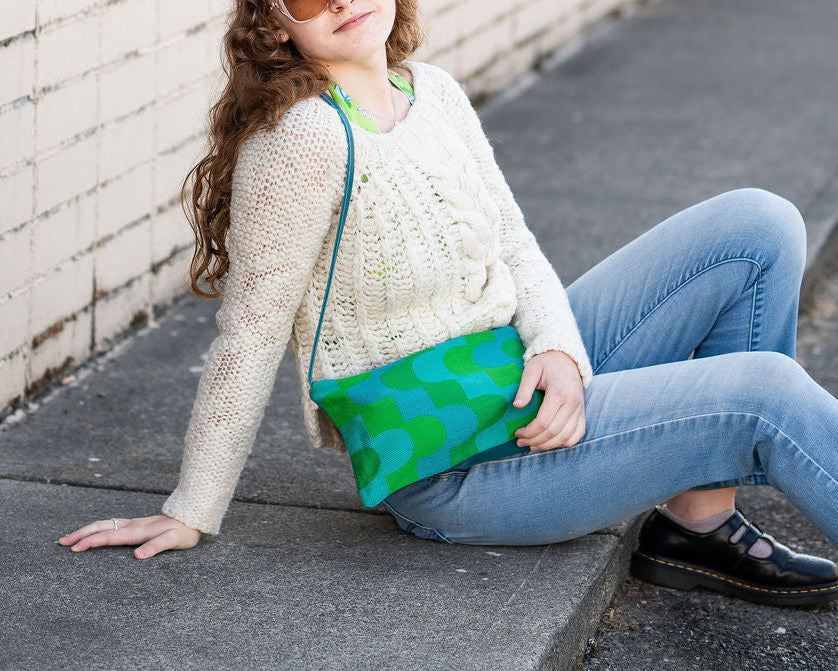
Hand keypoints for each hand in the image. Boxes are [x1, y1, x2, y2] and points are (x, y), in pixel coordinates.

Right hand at [57, 513, 200, 558]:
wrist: (193, 515)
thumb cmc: (184, 531)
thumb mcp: (174, 540)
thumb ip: (156, 546)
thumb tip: (137, 556)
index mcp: (138, 531)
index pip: (109, 536)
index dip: (90, 542)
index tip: (73, 549)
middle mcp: (133, 526)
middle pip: (101, 527)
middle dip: (81, 534)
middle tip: (62, 542)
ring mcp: (134, 524)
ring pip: (105, 524)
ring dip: (87, 530)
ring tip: (71, 537)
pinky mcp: (138, 524)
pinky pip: (113, 525)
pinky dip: (98, 529)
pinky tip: (95, 533)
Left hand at [512, 350, 585, 450]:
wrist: (566, 358)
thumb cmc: (545, 363)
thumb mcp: (531, 370)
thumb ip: (524, 388)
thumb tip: (516, 406)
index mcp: (559, 393)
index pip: (543, 422)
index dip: (529, 432)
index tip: (516, 433)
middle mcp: (573, 403)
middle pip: (554, 433)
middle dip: (534, 441)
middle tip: (520, 442)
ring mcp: (580, 409)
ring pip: (566, 437)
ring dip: (547, 446)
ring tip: (532, 445)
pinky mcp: (583, 413)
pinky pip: (577, 435)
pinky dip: (564, 443)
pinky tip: (550, 443)